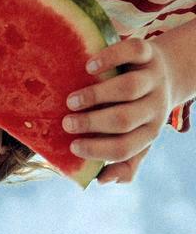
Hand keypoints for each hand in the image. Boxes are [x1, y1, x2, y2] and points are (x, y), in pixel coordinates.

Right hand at [62, 37, 171, 182]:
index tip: (72, 147)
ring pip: (128, 88)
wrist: (167, 73)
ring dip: (96, 96)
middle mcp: (155, 106)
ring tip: (71, 100)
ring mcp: (153, 78)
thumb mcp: (137, 139)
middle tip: (66, 123)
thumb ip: (123, 163)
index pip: (124, 148)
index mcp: (149, 132)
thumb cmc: (139, 111)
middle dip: (92, 123)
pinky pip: (133, 53)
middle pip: (124, 119)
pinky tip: (89, 66)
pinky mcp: (148, 52)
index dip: (97, 150)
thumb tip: (101, 181)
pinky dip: (111, 58)